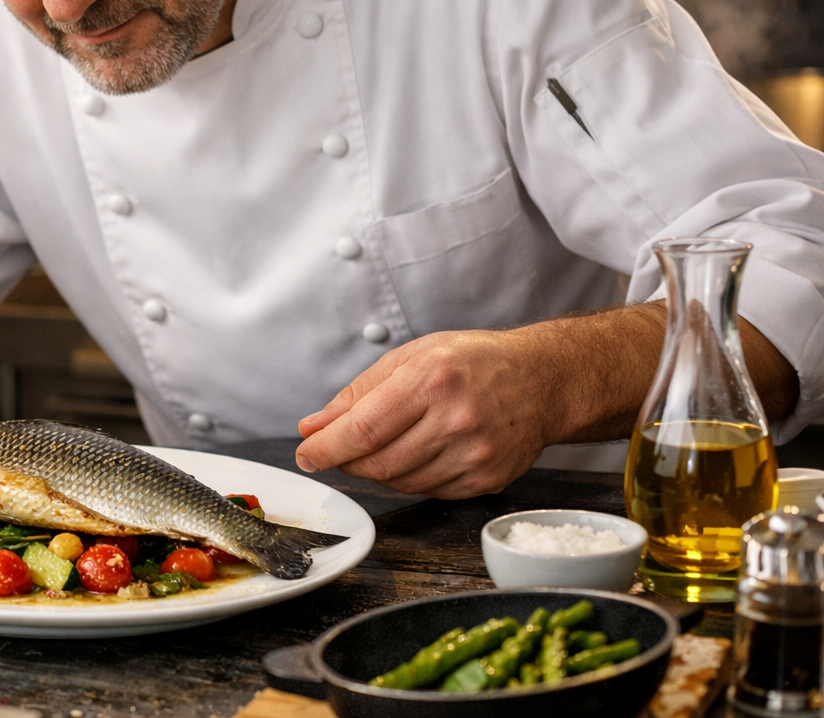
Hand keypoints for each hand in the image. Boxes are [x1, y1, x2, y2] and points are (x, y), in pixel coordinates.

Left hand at [294, 329, 563, 498]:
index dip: (326, 448)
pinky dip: (409, 478)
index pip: (363, 430)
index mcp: (431, 380)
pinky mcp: (487, 479)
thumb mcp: (411, 356)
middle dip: (346, 461)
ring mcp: (475, 455)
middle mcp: (456, 420)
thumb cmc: (475, 361)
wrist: (543, 380)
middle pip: (378, 463)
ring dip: (376, 470)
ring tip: (381, 445)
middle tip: (335, 449)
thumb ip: (358, 392)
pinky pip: (428, 491)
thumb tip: (315, 426)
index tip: (306, 454)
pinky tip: (415, 454)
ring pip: (400, 482)